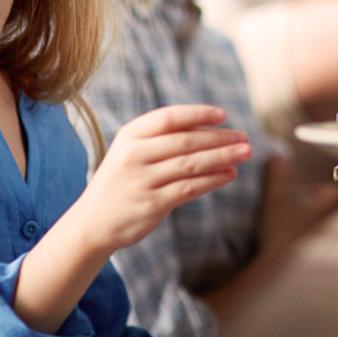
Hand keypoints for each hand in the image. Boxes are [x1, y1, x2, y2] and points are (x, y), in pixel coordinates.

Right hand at [69, 104, 250, 254]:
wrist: (92, 223)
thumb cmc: (121, 181)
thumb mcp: (131, 152)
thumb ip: (162, 139)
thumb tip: (212, 130)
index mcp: (130, 136)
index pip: (169, 117)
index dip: (197, 114)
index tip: (223, 115)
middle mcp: (134, 155)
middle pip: (186, 141)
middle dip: (219, 138)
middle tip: (244, 137)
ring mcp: (142, 180)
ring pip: (192, 164)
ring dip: (222, 157)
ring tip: (245, 153)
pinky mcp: (152, 204)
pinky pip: (189, 188)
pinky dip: (212, 180)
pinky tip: (229, 174)